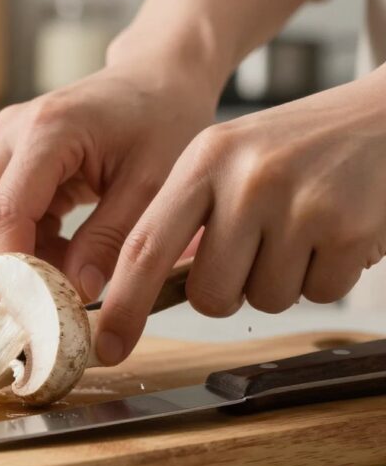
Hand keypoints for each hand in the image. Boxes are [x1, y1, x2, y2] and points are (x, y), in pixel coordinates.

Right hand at [0, 62, 216, 301]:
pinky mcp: (7, 158)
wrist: (157, 78)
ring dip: (4, 260)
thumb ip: (113, 239)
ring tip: (55, 283)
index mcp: (48, 131)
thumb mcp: (153, 185)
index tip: (37, 312)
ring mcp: (3, 144)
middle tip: (24, 314)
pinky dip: (18, 245)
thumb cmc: (163, 121)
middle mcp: (11, 133)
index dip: (12, 270)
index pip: (3, 213)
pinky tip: (59, 259)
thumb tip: (79, 292)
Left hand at [99, 69, 385, 364]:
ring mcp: (300, 204)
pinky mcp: (348, 229)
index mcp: (205, 160)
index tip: (108, 347)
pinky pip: (318, 294)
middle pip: (207, 293)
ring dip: (281, 280)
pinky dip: (327, 276)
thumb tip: (142, 292)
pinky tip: (334, 233)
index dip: (124, 306)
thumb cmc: (297, 147)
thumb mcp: (229, 158)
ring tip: (301, 229)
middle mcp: (247, 179)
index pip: (145, 246)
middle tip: (255, 249)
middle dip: (227, 291)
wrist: (385, 118)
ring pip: (264, 300)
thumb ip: (186, 215)